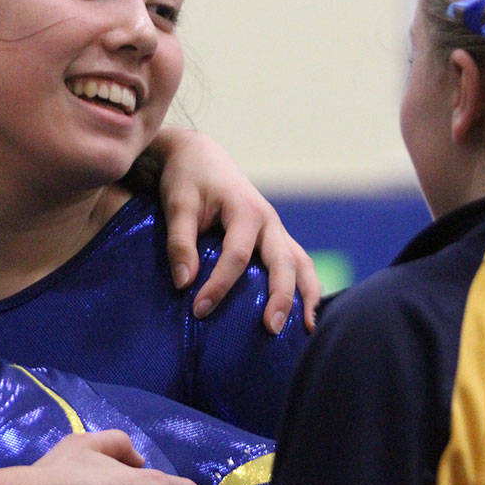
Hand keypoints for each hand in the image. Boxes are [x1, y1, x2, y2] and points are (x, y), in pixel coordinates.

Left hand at [152, 127, 319, 332]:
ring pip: (301, 263)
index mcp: (245, 210)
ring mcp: (276, 229)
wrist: (200, 156)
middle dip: (280, 297)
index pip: (236, 255)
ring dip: (306, 295)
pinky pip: (297, 263)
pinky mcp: (275, 237)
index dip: (219, 285)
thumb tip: (184, 283)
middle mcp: (269, 220)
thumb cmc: (187, 180)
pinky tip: (305, 315)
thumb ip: (180, 243)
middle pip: (283, 262)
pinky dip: (305, 287)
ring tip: (305, 329)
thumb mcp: (177, 205)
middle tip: (271, 329)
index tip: (199, 310)